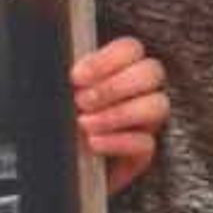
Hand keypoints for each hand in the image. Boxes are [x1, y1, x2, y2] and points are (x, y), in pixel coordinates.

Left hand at [66, 36, 167, 193]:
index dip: (107, 59)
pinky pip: (145, 143)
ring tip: (85, 124)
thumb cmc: (59, 123)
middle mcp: (139, 91)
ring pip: (156, 106)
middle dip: (113, 87)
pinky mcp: (143, 151)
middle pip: (151, 72)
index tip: (76, 77)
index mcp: (119, 68)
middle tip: (81, 101)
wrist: (56, 164)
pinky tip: (93, 143)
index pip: (130, 49)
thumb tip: (63, 71)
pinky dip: (117, 141)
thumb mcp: (60, 96)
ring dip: (118, 113)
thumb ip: (68, 80)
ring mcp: (145, 121)